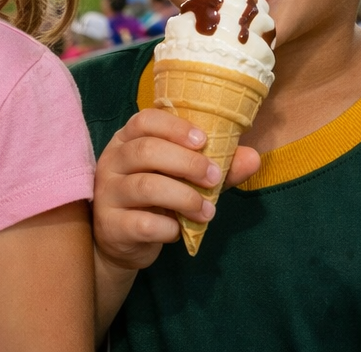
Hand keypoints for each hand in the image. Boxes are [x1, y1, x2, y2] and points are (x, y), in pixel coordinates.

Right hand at [92, 109, 259, 270]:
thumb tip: (252, 157)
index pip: (144, 120)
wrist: (122, 241)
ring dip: (185, 198)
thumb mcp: (182, 178)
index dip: (175, 127)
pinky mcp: (112, 225)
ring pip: (146, 187)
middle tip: (213, 178)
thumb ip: (215, 166)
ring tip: (207, 211)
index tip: (203, 141)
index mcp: (127, 141)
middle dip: (187, 163)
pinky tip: (179, 230)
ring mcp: (108, 193)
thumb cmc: (155, 199)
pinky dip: (169, 227)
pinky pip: (144, 223)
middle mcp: (113, 161)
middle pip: (146, 151)